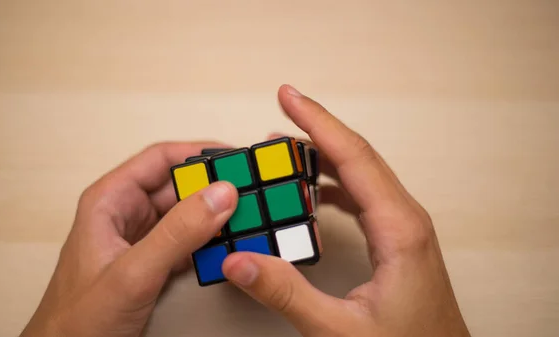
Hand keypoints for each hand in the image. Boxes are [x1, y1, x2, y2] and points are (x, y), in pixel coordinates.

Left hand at [20, 142, 238, 336]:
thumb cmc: (78, 321)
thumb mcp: (133, 272)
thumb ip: (177, 233)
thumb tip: (219, 195)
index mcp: (110, 201)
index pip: (160, 160)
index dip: (198, 153)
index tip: (234, 158)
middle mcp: (125, 214)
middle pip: (177, 186)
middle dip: (213, 187)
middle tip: (249, 190)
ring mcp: (140, 239)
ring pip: (185, 214)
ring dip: (215, 216)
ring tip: (246, 216)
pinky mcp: (151, 262)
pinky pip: (187, 241)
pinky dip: (209, 242)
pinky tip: (228, 245)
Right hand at [221, 85, 470, 336]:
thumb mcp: (340, 329)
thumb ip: (287, 294)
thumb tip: (240, 260)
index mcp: (399, 228)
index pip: (352, 156)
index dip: (316, 121)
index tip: (288, 96)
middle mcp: (405, 219)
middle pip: (357, 156)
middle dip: (315, 130)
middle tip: (279, 112)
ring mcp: (403, 227)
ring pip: (359, 174)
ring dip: (322, 157)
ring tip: (283, 152)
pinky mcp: (397, 239)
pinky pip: (362, 195)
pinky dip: (332, 184)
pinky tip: (311, 190)